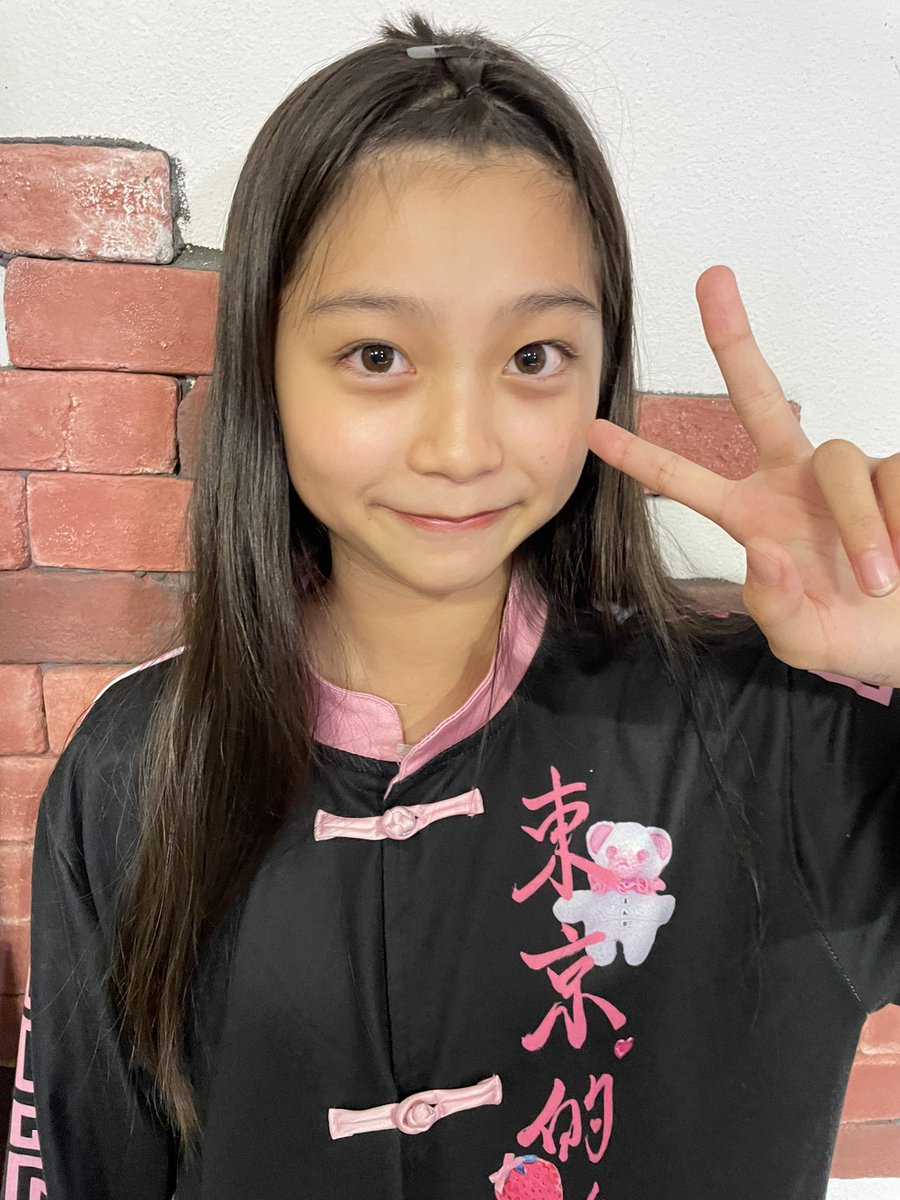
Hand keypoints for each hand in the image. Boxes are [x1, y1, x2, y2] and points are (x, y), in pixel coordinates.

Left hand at [585, 264, 899, 685]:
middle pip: (759, 395)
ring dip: (862, 526)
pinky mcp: (898, 470)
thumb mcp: (805, 637)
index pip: (687, 481)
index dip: (643, 456)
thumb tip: (764, 553)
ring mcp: (847, 473)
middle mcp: (795, 481)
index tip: (593, 430)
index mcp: (755, 515)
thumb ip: (774, 608)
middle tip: (712, 279)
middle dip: (735, 337)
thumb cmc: (857, 630)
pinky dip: (897, 523)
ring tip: (882, 578)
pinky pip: (893, 477)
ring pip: (841, 462)